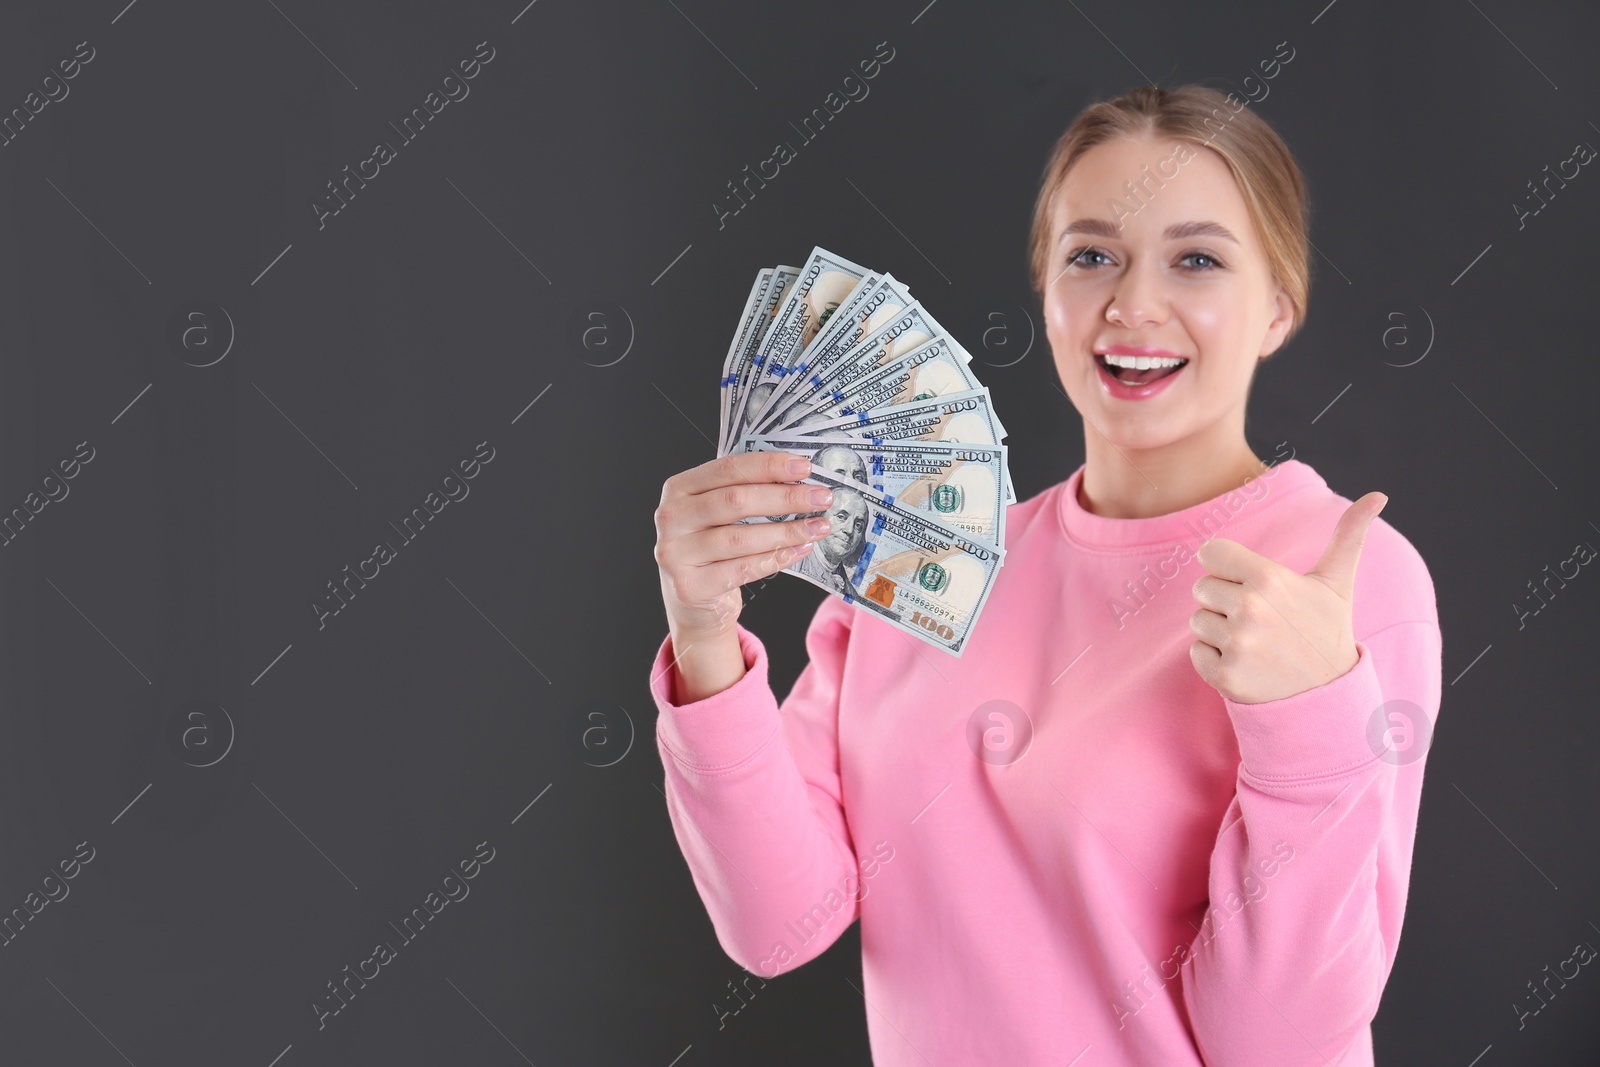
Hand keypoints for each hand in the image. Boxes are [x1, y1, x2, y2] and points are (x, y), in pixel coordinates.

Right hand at [654, 451, 835, 638]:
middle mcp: (671, 517)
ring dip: (787, 531)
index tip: (805, 467)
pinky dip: (776, 558)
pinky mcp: (690, 585)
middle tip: (820, 497)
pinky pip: (743, 569)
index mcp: (679, 488)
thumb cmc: (712, 549)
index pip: (728, 468)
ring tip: (819, 527)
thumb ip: (745, 492)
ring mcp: (675, 553)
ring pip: (741, 537)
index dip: (769, 466)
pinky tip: (800, 550)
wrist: (692, 603)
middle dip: (785, 497)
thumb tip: (799, 479)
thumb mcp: (717, 515)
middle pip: (736, 501)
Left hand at [1187, 492, 1387, 703]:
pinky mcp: (1225, 676)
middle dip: (1224, 600)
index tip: (1247, 581)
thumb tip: (1379, 494)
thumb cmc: (1327, 631)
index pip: (1211, 553)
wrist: (1329, 696)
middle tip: (1260, 618)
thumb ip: (1348, 535)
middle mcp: (1250, 610)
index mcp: (1270, 579)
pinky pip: (1195, 653)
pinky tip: (1247, 663)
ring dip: (1219, 630)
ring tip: (1256, 641)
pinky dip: (1214, 659)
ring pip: (1197, 621)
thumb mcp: (1337, 583)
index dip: (1225, 566)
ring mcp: (1237, 645)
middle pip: (1202, 588)